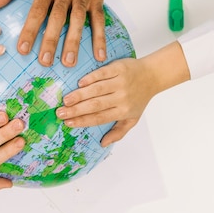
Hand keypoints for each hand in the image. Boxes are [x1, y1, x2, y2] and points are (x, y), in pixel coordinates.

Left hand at [0, 0, 109, 67]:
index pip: (37, 11)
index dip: (30, 30)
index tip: (23, 49)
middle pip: (58, 19)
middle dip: (51, 41)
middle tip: (45, 61)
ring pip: (78, 21)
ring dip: (74, 42)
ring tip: (69, 62)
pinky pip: (99, 20)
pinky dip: (100, 38)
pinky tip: (99, 55)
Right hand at [56, 43, 190, 145]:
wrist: (152, 75)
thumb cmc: (139, 98)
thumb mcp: (132, 118)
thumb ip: (118, 132)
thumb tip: (103, 144)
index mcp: (123, 111)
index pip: (100, 118)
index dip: (83, 121)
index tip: (68, 123)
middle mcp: (122, 98)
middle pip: (96, 105)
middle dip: (77, 110)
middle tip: (61, 113)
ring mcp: (120, 82)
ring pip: (97, 90)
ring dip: (80, 95)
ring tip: (66, 100)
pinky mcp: (119, 68)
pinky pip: (103, 74)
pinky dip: (91, 78)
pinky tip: (80, 83)